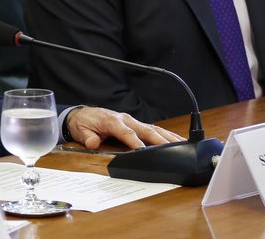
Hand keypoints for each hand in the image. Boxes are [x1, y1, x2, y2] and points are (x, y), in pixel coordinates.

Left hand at [65, 106, 184, 149]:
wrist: (82, 114)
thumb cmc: (83, 122)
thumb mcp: (81, 130)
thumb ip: (87, 137)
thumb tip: (92, 143)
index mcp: (112, 121)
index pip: (127, 133)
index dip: (136, 142)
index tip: (144, 151)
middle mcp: (125, 119)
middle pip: (146, 130)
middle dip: (160, 140)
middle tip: (174, 149)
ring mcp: (132, 121)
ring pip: (153, 129)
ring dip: (168, 137)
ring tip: (184, 145)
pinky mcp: (136, 124)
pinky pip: (153, 129)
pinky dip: (166, 134)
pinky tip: (178, 140)